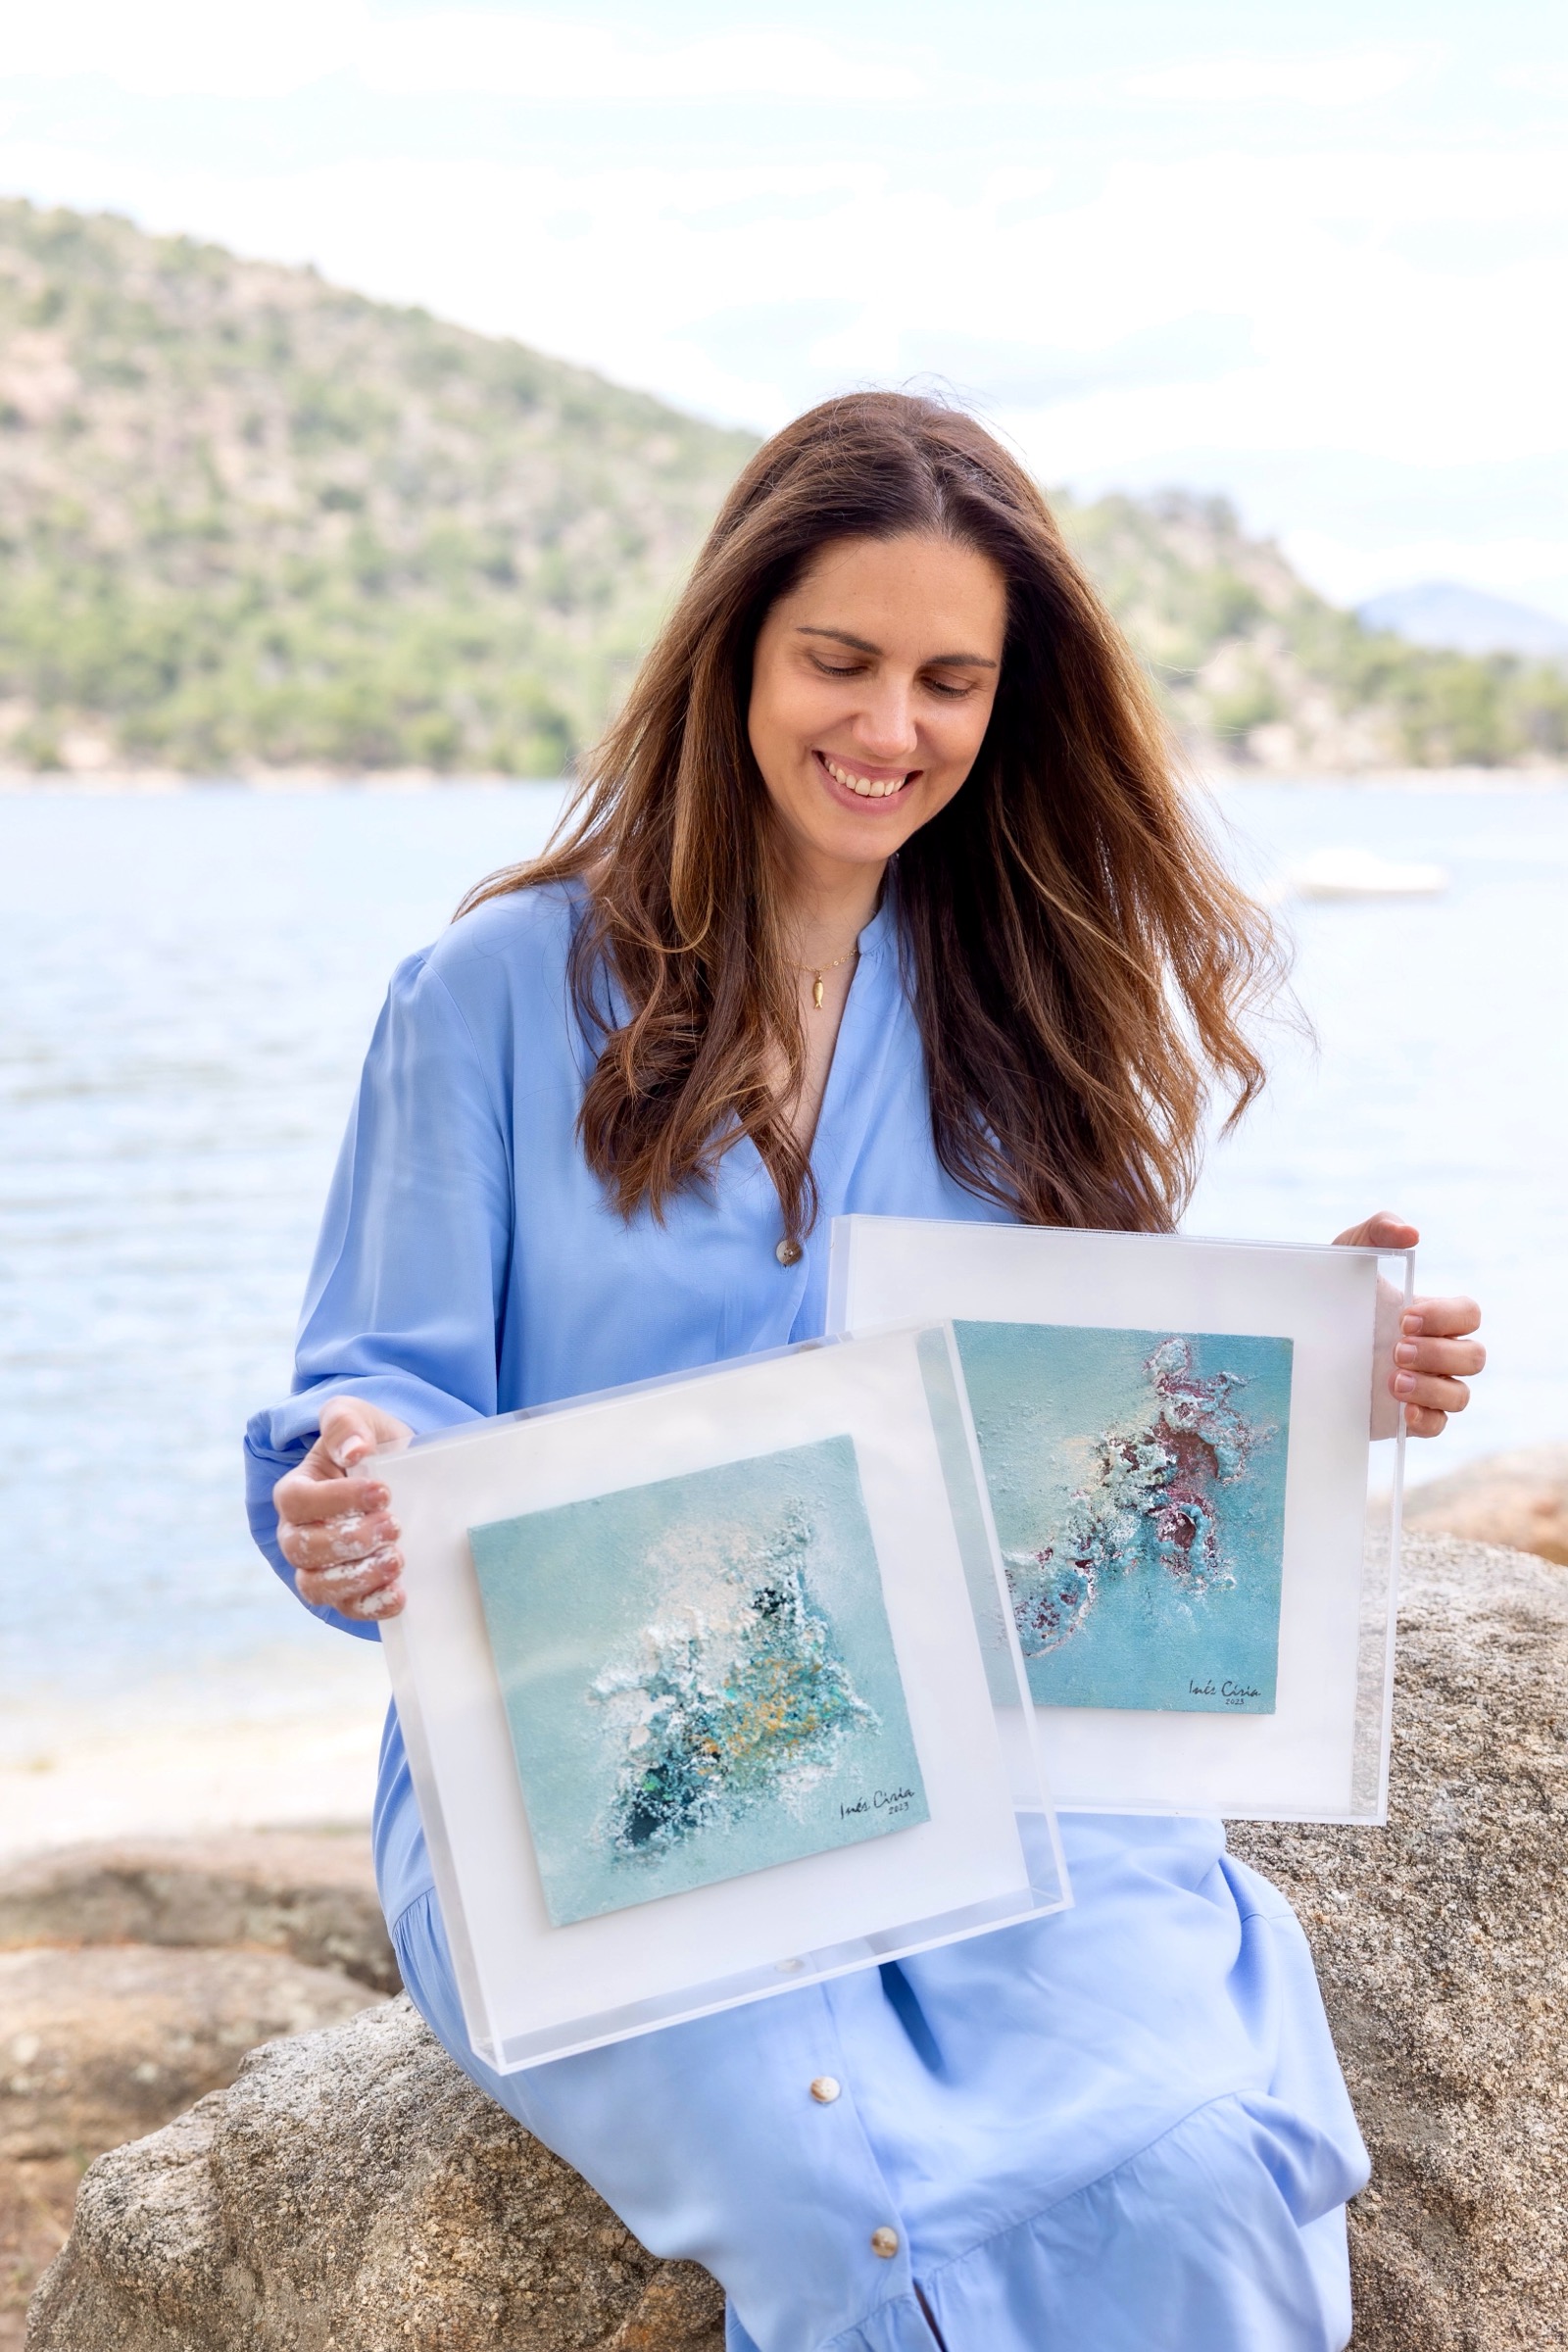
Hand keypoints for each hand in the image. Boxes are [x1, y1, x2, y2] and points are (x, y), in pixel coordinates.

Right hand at [273, 1397, 413, 1622]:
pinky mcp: (344, 1590)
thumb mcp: (357, 1418)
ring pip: (318, 1586)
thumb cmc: (368, 1442)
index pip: (298, 1502)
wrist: (397, 1472)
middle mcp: (297, 1534)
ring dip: (358, 1577)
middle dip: (350, 1541)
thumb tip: (354, 1450)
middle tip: (394, 1525)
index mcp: (295, 1491)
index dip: (337, 1500)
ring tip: (397, 1559)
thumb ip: (346, 1424)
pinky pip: (346, 1608)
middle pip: (303, 1549)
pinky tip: (398, 1594)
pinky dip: (370, 1606)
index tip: (383, 1492)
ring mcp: (317, 1567)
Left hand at [1333, 1213, 1483, 1439]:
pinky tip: (1404, 1412)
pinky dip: (1428, 1419)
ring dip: (1433, 1387)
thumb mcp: (1346, 1255)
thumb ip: (1377, 1230)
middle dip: (1439, 1353)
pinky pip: (1439, 1425)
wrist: (1295, 1343)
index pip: (1469, 1315)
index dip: (1447, 1317)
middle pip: (1473, 1357)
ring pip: (1461, 1394)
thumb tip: (1411, 1233)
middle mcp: (1434, 1352)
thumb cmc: (1329, 1293)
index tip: (1405, 1317)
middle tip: (1395, 1349)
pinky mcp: (1403, 1417)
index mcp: (1429, 1315)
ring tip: (1392, 1380)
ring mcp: (1422, 1387)